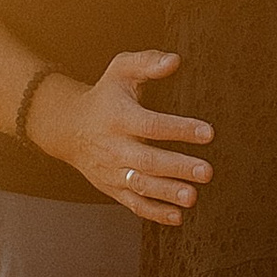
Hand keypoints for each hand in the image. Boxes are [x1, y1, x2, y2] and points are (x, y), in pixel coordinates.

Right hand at [25, 51, 212, 220]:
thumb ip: (147, 63)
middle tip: (206, 172)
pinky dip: (154, 212)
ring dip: (167, 193)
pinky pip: (133, 204)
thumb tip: (174, 61)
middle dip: (177, 167)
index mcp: (118, 117)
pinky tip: (177, 216)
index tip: (208, 132)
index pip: (151, 125)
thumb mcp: (120, 71)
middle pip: (147, 160)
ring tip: (193, 196)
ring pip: (140, 186)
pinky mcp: (112, 188)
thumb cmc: (105, 96)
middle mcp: (113, 147)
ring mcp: (111, 170)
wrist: (68, 127)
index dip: (179, 129)